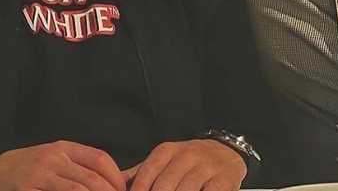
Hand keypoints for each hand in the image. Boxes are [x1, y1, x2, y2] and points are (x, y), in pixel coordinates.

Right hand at [0, 141, 126, 190]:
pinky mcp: (27, 190)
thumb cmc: (32, 168)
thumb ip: (79, 166)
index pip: (100, 159)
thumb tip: (117, 180)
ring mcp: (39, 175)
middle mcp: (53, 159)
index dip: (117, 179)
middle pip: (92, 178)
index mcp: (64, 148)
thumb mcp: (56, 159)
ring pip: (78, 190)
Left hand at [123, 139, 245, 190]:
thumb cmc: (188, 161)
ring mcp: (206, 167)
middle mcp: (186, 156)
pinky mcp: (224, 180)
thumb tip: (113, 185)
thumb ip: (139, 174)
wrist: (224, 152)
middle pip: (164, 187)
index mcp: (166, 151)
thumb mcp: (163, 161)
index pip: (146, 174)